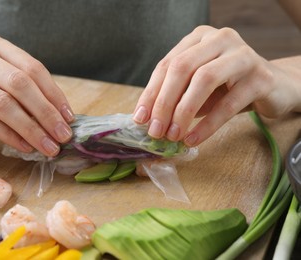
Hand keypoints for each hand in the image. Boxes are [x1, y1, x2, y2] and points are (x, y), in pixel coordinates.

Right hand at [0, 33, 74, 155]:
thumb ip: (23, 88)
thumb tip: (59, 116)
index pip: (33, 68)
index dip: (54, 94)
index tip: (69, 117)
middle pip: (20, 84)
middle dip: (46, 113)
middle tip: (63, 136)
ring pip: (3, 104)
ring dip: (31, 129)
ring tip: (48, 146)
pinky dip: (9, 135)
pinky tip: (25, 147)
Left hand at [133, 25, 299, 145]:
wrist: (274, 88)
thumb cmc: (227, 88)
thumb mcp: (196, 88)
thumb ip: (175, 96)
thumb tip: (147, 119)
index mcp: (199, 37)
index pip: (167, 64)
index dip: (151, 93)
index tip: (140, 118)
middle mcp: (220, 38)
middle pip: (182, 68)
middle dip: (164, 102)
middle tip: (155, 130)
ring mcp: (242, 55)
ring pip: (204, 80)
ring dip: (183, 112)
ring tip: (172, 135)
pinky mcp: (261, 77)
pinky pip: (228, 103)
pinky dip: (207, 124)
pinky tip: (193, 139)